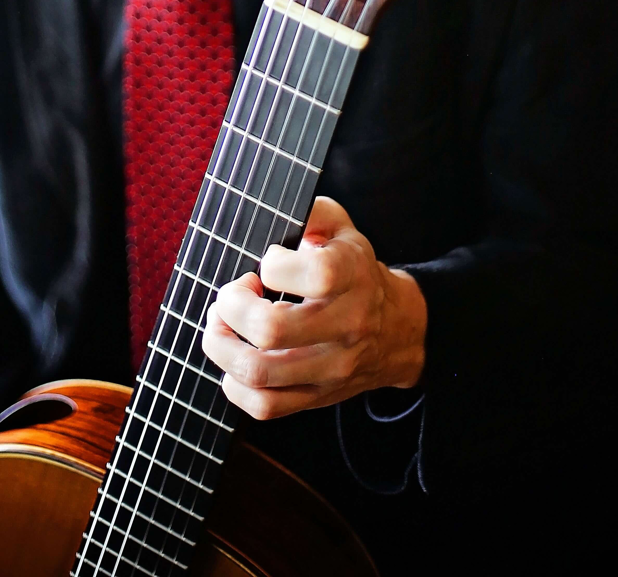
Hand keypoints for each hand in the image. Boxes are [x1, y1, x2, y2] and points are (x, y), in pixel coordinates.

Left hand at [202, 196, 426, 419]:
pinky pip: (264, 405)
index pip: (314, 274)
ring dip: (222, 345)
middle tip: (232, 293)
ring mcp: (332, 368)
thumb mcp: (343, 229)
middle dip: (231, 306)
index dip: (274, 266)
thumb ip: (311, 213)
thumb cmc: (355, 271)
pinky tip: (235, 355)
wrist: (396, 329)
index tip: (267, 263)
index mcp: (354, 277)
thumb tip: (276, 214)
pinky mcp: (317, 398)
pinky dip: (233, 383)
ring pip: (259, 373)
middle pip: (271, 330)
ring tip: (221, 324)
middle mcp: (347, 326)